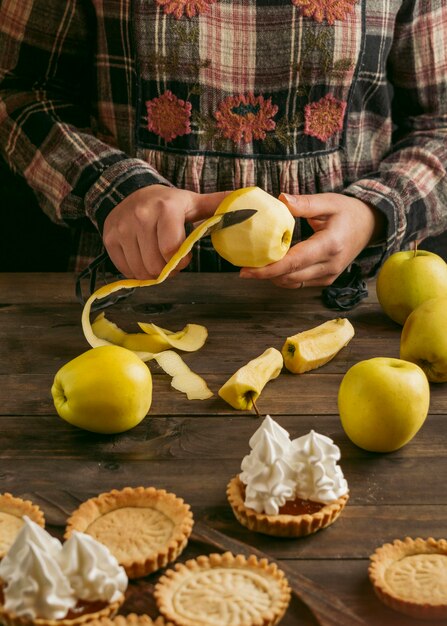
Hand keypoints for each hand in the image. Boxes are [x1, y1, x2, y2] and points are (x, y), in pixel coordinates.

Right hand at [102, 185, 228, 278]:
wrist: (130, 192)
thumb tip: (249, 205)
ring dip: (153, 273)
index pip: (171, 249)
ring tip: (158, 260)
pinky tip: (143, 257)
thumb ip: (219, 205)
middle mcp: (140, 216)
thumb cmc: (168, 202)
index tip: (185, 258)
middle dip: (168, 270)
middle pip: (156, 265)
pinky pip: (126, 270)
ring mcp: (122, 228)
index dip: (181, 262)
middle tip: (172, 262)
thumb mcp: (193, 202)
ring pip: (140, 271)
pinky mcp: (109, 239)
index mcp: (165, 208)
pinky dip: (137, 271)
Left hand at [239, 192, 385, 288]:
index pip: (293, 262)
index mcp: (330, 245)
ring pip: (292, 283)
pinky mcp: (325, 280)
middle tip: (244, 265)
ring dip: (273, 276)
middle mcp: (330, 265)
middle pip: (289, 277)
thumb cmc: (348, 211)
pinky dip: (283, 276)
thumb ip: (305, 203)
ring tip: (256, 264)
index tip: (245, 270)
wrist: (369, 226)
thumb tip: (280, 199)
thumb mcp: (329, 201)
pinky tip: (272, 265)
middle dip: (264, 274)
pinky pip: (299, 282)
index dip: (267, 269)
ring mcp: (328, 276)